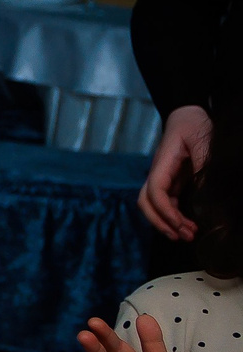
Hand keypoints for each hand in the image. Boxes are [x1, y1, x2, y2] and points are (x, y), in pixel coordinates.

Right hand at [141, 105, 210, 240]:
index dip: (165, 211)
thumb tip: (205, 194)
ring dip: (167, 222)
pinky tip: (188, 223)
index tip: (182, 225)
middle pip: (146, 202)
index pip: (155, 191)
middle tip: (183, 236)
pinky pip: (166, 202)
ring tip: (188, 235)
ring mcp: (163, 177)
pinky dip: (174, 216)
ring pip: (154, 205)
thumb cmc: (194, 124)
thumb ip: (202, 166)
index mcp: (163, 163)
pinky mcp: (171, 180)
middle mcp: (158, 172)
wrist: (187, 115)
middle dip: (161, 222)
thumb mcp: (202, 142)